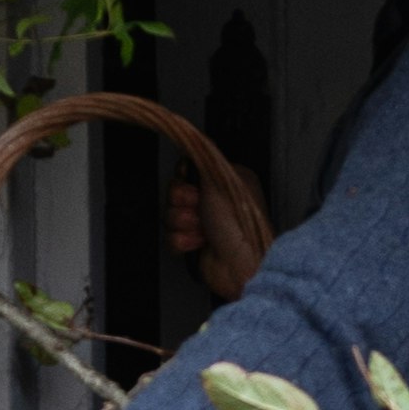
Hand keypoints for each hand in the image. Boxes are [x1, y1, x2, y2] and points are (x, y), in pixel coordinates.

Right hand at [164, 172, 254, 308]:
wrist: (239, 263)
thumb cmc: (238, 223)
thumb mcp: (221, 179)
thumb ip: (205, 160)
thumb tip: (195, 146)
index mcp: (224, 181)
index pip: (189, 170)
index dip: (184, 177)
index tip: (191, 183)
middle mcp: (214, 201)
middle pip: (174, 192)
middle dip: (181, 201)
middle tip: (196, 207)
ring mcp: (203, 223)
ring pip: (170, 215)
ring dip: (182, 223)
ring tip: (200, 230)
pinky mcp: (193, 245)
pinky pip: (170, 237)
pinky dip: (181, 241)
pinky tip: (197, 243)